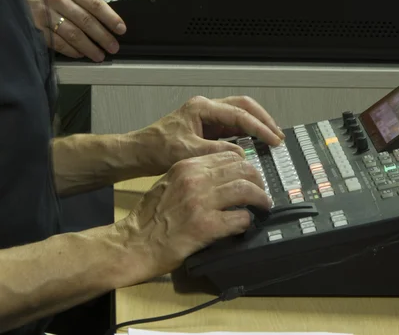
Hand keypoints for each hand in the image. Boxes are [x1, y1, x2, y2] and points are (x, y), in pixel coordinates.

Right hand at [20, 0, 126, 61]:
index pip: (94, 4)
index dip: (110, 18)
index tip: (121, 29)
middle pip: (86, 21)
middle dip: (103, 36)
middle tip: (114, 47)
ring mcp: (45, 13)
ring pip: (73, 34)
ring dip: (89, 47)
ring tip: (100, 56)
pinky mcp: (36, 27)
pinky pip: (58, 42)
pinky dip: (71, 50)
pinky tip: (81, 54)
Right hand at [120, 152, 271, 274]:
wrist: (133, 243)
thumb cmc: (149, 217)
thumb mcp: (169, 182)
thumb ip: (194, 175)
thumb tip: (223, 176)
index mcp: (187, 166)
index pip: (229, 156)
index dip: (246, 165)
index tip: (251, 175)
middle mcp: (196, 179)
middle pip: (242, 169)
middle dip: (258, 180)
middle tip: (262, 191)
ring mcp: (201, 202)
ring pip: (246, 190)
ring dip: (260, 198)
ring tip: (263, 205)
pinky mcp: (206, 226)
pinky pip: (240, 218)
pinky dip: (247, 221)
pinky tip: (245, 224)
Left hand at [134, 95, 284, 174]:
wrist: (140, 153)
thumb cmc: (156, 149)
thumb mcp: (187, 152)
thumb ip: (216, 151)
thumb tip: (241, 153)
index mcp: (202, 108)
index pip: (239, 114)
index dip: (259, 127)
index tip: (273, 139)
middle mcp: (207, 108)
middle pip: (244, 106)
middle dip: (263, 120)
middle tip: (278, 136)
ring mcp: (208, 116)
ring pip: (241, 113)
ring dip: (257, 124)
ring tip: (272, 137)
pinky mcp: (208, 127)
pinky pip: (234, 125)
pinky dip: (248, 131)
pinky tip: (256, 142)